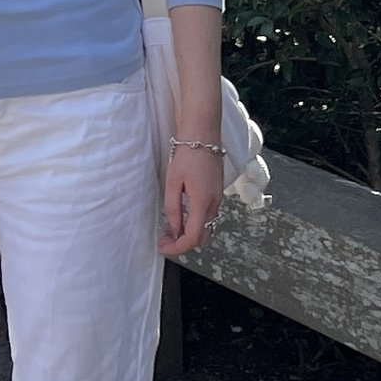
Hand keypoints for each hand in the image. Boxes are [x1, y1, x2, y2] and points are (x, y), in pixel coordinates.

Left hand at [159, 136, 224, 259]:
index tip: (162, 247)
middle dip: (183, 243)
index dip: (177, 247)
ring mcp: (218, 198)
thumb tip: (173, 229)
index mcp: (203, 202)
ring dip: (189, 233)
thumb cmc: (187, 154)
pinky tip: (181, 216)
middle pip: (203, 237)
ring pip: (207, 227)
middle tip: (164, 239)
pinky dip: (196, 222)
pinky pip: (209, 216)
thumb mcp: (173, 182)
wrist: (203, 133)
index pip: (193, 237)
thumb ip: (173, 208)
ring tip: (169, 229)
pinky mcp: (217, 192)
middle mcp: (214, 203)